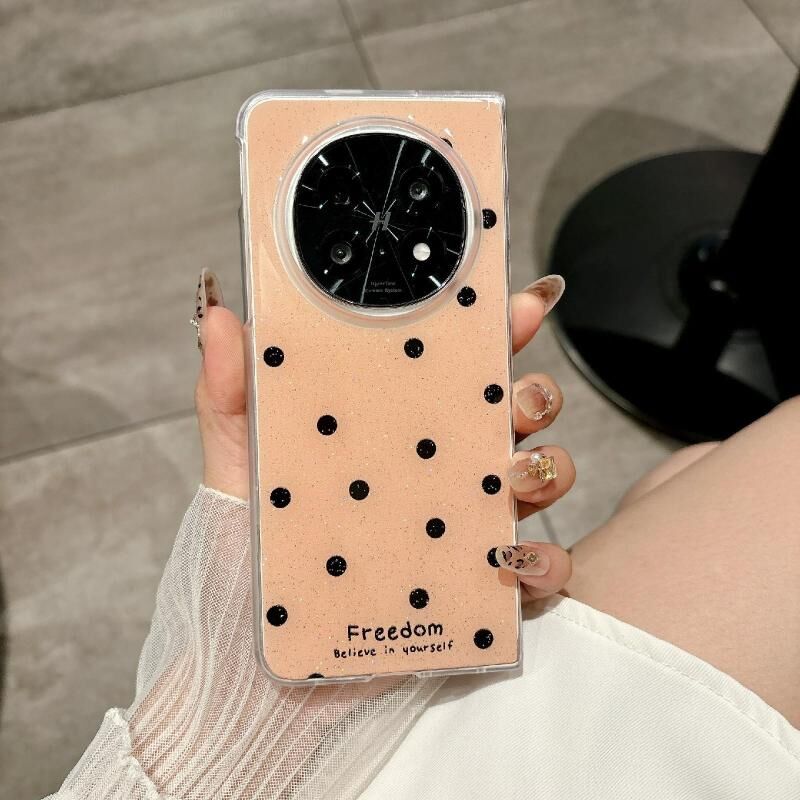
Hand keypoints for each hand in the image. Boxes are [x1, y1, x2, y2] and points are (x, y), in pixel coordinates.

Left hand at [194, 269, 573, 601]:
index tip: (516, 305)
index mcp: (395, 428)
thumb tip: (218, 318)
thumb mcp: (238, 460)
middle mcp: (439, 469)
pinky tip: (512, 558)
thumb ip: (230, 390)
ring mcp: (461, 526)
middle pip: (514, 413)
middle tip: (517, 399)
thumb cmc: (251, 547)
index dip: (496, 330)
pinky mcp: (473, 587)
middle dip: (535, 393)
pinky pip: (536, 572)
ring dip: (548, 468)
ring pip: (539, 479)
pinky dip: (545, 562)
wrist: (256, 656)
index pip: (456, 367)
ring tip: (513, 476)